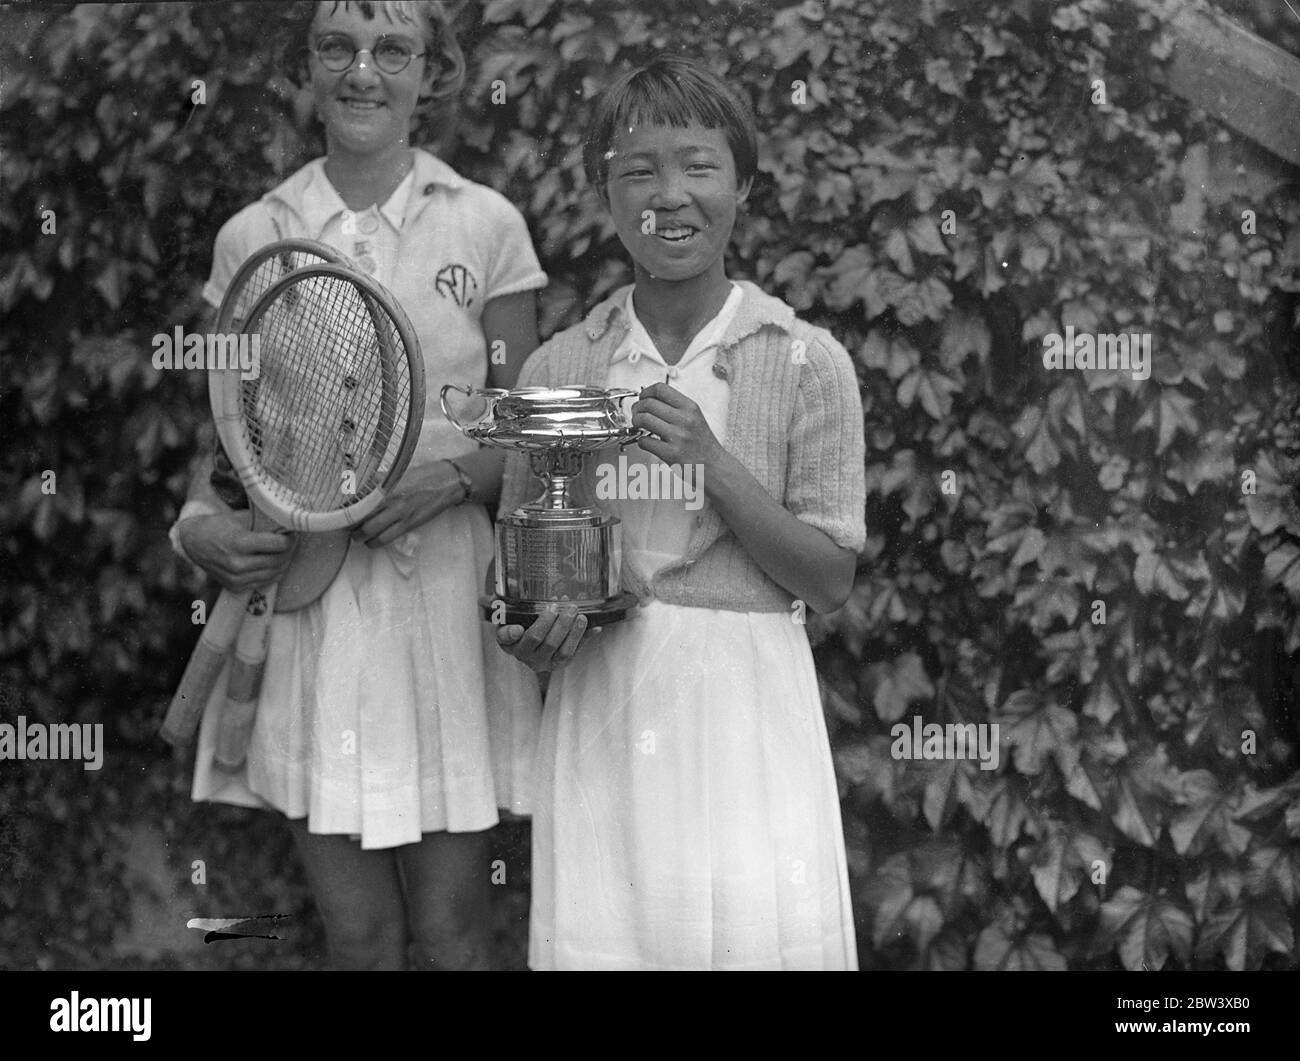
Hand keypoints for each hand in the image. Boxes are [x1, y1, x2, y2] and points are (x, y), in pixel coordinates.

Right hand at [179, 512, 295, 592]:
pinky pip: (265, 582)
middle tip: (292, 541)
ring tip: (286, 551)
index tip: (293, 532)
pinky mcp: (236, 587)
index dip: (290, 538)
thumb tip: (288, 522)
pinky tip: (275, 562)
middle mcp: (238, 564)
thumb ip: (264, 522)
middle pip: (278, 560)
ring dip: (284, 562)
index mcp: (239, 543)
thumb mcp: (240, 518)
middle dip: (290, 550)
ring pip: (274, 573)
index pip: (277, 545)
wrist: (193, 543)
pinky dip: (274, 573)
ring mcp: (236, 578)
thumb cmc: (218, 526)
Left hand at [351, 461, 463, 547]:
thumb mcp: (395, 474)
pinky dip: (374, 543)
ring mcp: (399, 511)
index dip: (344, 507)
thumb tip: (355, 487)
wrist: (445, 483)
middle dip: (349, 524)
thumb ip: (375, 481)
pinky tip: (371, 542)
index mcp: (384, 483)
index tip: (339, 512)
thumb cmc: (420, 476)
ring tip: (357, 537)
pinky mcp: (408, 523)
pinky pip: (385, 538)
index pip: (356, 497)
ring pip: (369, 530)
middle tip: (345, 527)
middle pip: (359, 515)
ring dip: (359, 536)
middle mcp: (389, 496)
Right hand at [494, 604, 588, 671]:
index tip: (517, 628)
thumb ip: (505, 609)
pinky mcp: (560, 663)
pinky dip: (585, 639)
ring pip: (563, 651)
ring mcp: (544, 662)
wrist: (528, 643)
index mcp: (509, 643)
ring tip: (580, 616)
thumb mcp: (508, 617)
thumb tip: (509, 609)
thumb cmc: (518, 623)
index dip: (512, 634)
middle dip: (558, 624)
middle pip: (543, 642)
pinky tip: (596, 628)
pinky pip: (575, 652)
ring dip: (574, 632)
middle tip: (567, 607)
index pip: (507, 639)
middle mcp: (526, 656)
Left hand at [630, 382, 724, 468]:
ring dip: (636, 421)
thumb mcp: (696, 418)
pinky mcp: (671, 454)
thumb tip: (652, 399)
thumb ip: (676, 408)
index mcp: (690, 408)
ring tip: (638, 425)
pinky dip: (641, 440)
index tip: (642, 397)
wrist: (715, 467)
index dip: (646, 392)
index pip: (661, 389)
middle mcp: (685, 420)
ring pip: (643, 419)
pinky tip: (646, 441)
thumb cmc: (704, 444)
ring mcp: (678, 437)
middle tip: (636, 413)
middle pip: (648, 403)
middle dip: (637, 408)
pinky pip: (645, 441)